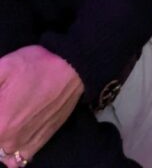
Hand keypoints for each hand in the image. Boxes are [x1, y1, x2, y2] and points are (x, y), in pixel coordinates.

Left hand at [0, 46, 83, 162]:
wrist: (72, 68)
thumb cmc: (36, 65)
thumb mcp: (4, 66)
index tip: (0, 101)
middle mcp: (7, 140)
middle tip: (5, 106)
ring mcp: (23, 145)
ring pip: (0, 153)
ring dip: (0, 140)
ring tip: (6, 119)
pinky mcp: (37, 145)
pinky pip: (15, 161)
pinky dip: (9, 155)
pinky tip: (10, 138)